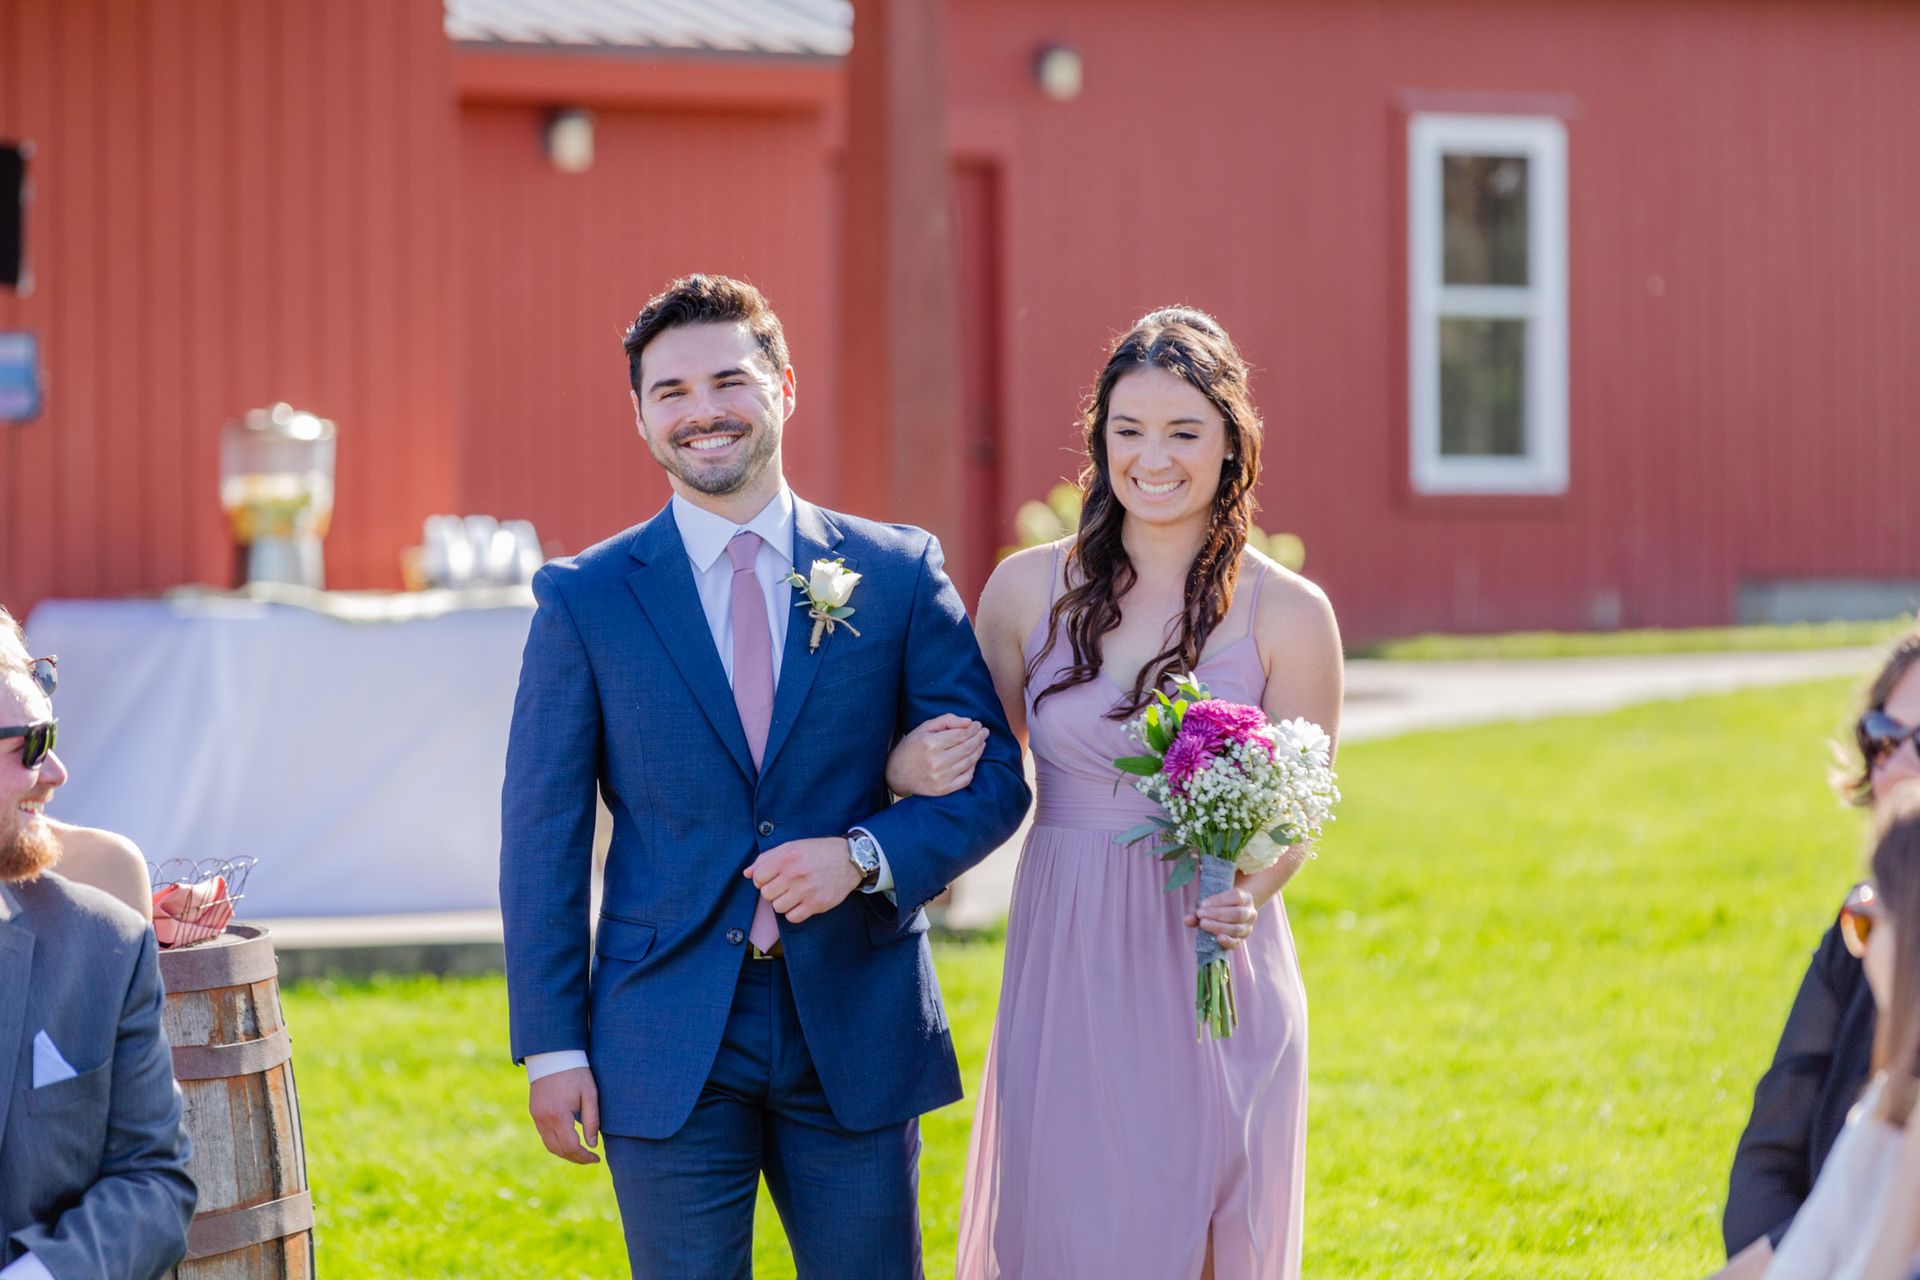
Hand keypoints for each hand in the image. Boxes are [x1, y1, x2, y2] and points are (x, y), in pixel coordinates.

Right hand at [528, 1066, 600, 1164]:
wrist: (553, 1055)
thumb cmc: (576, 1073)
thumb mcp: (590, 1094)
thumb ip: (592, 1121)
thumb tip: (592, 1144)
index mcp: (559, 1115)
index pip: (571, 1147)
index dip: (584, 1157)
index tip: (596, 1158)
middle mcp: (544, 1120)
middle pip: (559, 1150)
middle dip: (575, 1158)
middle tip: (590, 1159)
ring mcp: (537, 1117)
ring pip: (549, 1145)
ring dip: (564, 1153)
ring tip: (580, 1153)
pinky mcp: (534, 1112)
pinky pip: (544, 1135)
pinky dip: (556, 1143)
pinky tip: (568, 1141)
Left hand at [746, 837, 862, 923]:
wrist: (850, 860)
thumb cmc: (818, 852)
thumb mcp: (791, 847)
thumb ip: (766, 858)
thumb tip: (747, 873)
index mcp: (788, 857)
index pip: (758, 877)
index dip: (762, 879)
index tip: (772, 877)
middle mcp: (795, 873)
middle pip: (766, 894)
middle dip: (772, 891)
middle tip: (784, 885)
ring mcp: (806, 890)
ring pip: (778, 907)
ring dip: (783, 902)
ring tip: (794, 893)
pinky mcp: (817, 904)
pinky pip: (792, 917)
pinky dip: (794, 912)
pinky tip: (801, 902)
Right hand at [885, 713, 987, 796]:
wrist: (895, 774)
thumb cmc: (910, 748)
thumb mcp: (923, 728)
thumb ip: (946, 721)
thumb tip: (969, 722)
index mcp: (931, 744)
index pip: (961, 734)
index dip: (973, 728)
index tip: (978, 724)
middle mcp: (937, 761)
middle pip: (967, 747)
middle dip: (979, 737)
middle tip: (984, 732)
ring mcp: (941, 777)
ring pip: (969, 762)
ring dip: (979, 750)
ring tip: (982, 742)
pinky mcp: (943, 789)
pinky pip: (966, 778)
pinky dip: (973, 768)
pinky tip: (974, 760)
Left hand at [1184, 884, 1257, 949]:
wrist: (1229, 913)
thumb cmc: (1218, 905)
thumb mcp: (1211, 903)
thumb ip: (1199, 909)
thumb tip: (1187, 920)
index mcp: (1245, 897)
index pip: (1236, 896)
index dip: (1219, 900)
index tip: (1203, 904)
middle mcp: (1250, 912)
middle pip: (1237, 913)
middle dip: (1217, 914)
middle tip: (1200, 914)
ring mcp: (1247, 927)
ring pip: (1237, 928)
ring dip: (1218, 926)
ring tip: (1203, 924)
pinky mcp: (1241, 939)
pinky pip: (1236, 942)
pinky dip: (1227, 941)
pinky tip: (1218, 938)